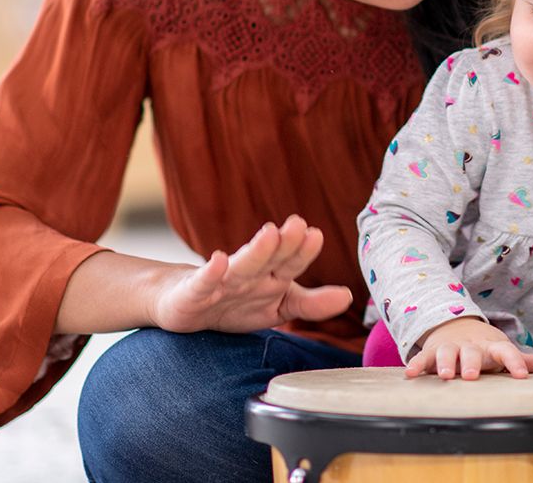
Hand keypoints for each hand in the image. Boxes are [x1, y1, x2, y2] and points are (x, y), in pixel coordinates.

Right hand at [149, 215, 352, 332]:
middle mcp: (250, 274)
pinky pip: (204, 283)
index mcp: (272, 276)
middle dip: (284, 243)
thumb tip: (348, 296)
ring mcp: (222, 282)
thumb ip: (312, 304)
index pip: (292, 263)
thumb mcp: (278, 307)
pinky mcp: (194, 293)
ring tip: (269, 234)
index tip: (316, 234)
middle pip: (270, 258)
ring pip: (242, 266)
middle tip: (298, 224)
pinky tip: (218, 259)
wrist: (184, 303)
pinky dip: (210, 272)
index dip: (304, 252)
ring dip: (256, 251)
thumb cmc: (238, 302)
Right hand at [406, 317, 532, 379]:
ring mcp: (451, 347)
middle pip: (472, 352)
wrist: (455, 324)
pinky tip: (411, 374)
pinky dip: (417, 364)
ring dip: (446, 363)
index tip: (522, 375)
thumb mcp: (500, 349)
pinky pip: (424, 357)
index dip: (515, 362)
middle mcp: (471, 345)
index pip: (506, 351)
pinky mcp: (433, 352)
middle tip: (472, 376)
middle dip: (472, 363)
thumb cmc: (483, 345)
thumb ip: (518, 358)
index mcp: (491, 346)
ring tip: (446, 376)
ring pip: (448, 353)